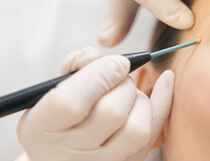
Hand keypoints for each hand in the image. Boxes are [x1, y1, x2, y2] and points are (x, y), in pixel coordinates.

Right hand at [16, 47, 173, 160]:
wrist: (60, 152)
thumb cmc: (56, 115)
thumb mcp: (49, 88)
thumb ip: (75, 65)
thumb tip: (103, 58)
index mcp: (44, 126)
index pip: (72, 103)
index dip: (99, 76)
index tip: (115, 62)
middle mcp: (72, 150)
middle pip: (111, 113)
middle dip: (122, 83)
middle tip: (118, 74)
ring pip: (137, 129)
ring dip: (140, 98)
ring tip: (126, 91)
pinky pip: (153, 136)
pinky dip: (163, 104)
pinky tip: (165, 81)